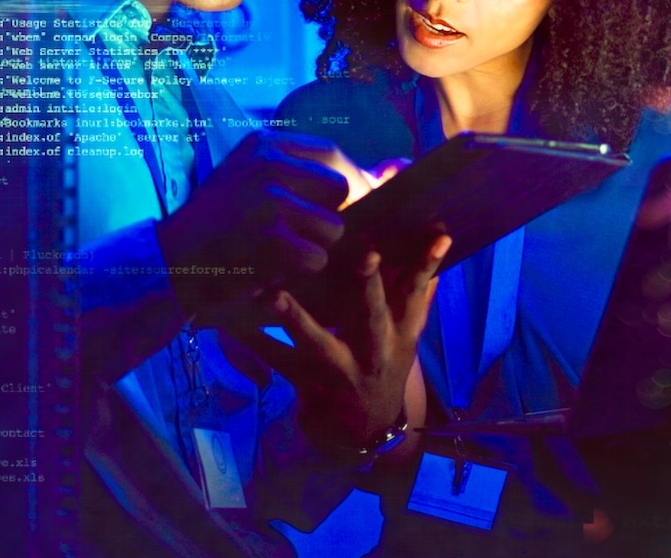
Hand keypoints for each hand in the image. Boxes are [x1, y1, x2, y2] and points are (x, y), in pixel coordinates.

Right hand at [155, 131, 374, 319]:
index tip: (349, 206)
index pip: (331, 153)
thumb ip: (307, 174)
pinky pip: (316, 257)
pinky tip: (276, 268)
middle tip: (309, 235)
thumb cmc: (221, 222)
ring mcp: (265, 200)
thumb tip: (390, 170)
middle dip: (332, 216)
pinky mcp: (265, 239)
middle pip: (340, 187)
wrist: (167, 260)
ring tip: (285, 252)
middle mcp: (266, 163)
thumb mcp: (254, 180)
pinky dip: (302, 270)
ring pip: (332, 227)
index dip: (350, 182)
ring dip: (316, 248)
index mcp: (264, 144)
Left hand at [247, 234, 450, 452]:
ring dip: (296, 319)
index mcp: (400, 334)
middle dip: (369, 286)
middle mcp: (374, 351)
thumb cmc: (387, 369)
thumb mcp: (408, 337)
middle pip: (373, 315)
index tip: (436, 235)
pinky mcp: (309, 383)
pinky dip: (254, 342)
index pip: (418, 294)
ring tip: (274, 294)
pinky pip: (278, 361)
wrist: (368, 434)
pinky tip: (230, 325)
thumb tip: (440, 239)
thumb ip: (419, 294)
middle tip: (364, 255)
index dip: (426, 265)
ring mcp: (341, 371)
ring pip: (320, 343)